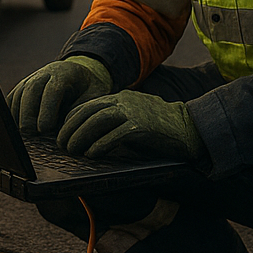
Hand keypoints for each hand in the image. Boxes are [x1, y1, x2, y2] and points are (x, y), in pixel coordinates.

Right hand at [7, 56, 112, 134]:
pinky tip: (16, 128)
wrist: (79, 73)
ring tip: (24, 134)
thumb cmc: (89, 88)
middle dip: (29, 112)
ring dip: (18, 114)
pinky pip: (12, 99)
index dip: (46, 109)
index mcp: (64, 73)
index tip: (44, 128)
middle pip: (31, 90)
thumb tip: (70, 125)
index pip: (52, 89)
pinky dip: (11, 112)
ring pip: (18, 94)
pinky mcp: (22, 87)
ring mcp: (31, 78)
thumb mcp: (95, 94)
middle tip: (31, 132)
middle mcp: (45, 73)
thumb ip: (84, 107)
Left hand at [56, 90, 206, 163]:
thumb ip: (114, 122)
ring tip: (73, 151)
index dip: (71, 120)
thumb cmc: (159, 128)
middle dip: (70, 129)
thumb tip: (91, 138)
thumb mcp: (133, 118)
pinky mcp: (140, 127)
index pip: (87, 105)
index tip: (62, 133)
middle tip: (62, 145)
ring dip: (80, 137)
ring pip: (96, 122)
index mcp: (120, 97)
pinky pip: (114, 136)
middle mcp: (123, 101)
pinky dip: (99, 146)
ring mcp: (132, 112)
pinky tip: (92, 155)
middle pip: (87, 112)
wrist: (190, 127)